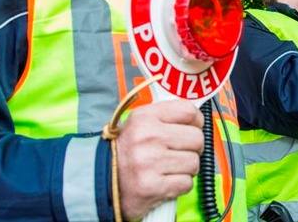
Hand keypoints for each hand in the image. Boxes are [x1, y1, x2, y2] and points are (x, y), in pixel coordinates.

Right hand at [116, 99, 204, 219]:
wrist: (100, 180)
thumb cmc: (125, 151)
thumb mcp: (138, 124)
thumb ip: (165, 117)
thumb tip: (196, 117)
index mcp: (145, 117)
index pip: (188, 111)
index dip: (197, 122)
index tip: (193, 128)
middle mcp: (148, 136)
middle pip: (196, 138)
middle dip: (193, 148)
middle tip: (181, 152)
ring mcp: (150, 162)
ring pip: (194, 162)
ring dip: (187, 169)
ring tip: (171, 168)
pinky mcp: (153, 186)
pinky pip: (186, 183)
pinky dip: (180, 185)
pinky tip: (166, 181)